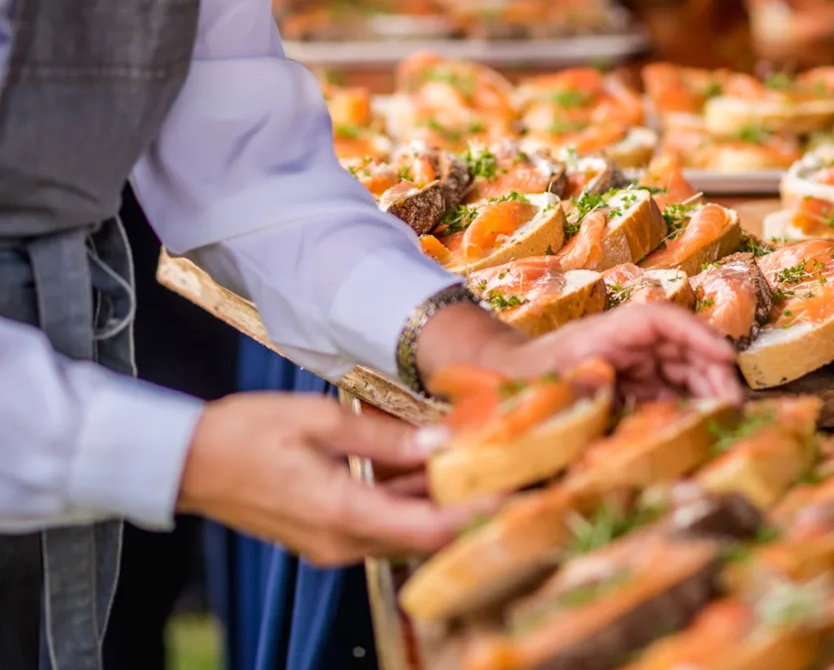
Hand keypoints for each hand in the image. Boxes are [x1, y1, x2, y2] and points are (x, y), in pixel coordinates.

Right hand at [178, 394, 477, 565]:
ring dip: (438, 503)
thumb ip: (384, 437)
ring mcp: (331, 543)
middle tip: (507, 471)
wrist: (187, 461)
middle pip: (420, 535)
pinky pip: (379, 522)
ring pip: (402, 530)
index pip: (427, 531)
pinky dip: (407, 501)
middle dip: (465, 508)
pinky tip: (429, 466)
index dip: (474, 517)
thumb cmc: (247, 434)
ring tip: (479, 463)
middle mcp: (341, 543)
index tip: (513, 496)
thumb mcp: (320, 421)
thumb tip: (439, 441)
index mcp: (342, 516)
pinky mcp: (324, 532)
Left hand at [480, 302, 743, 403]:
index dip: (697, 334)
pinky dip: (687, 406)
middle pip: (681, 346)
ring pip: (682, 369)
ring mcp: (630, 362)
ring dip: (706, 391)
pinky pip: (668, 390)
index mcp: (606, 332)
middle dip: (713, 370)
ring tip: (724, 421)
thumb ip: (580, 390)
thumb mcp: (549, 385)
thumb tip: (609, 399)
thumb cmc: (523, 379)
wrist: (503, 381)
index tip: (725, 355)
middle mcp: (624, 342)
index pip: (661, 319)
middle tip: (733, 407)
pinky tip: (700, 429)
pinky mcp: (630, 383)